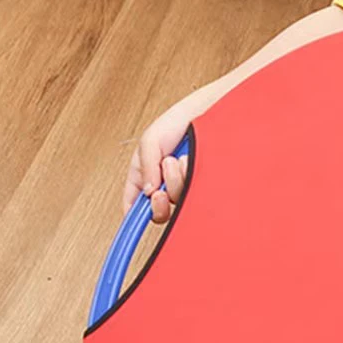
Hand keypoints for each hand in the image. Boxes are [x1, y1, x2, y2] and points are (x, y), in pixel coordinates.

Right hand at [123, 102, 193, 222]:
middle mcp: (165, 185)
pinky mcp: (202, 185)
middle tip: (162, 189)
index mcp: (146, 176)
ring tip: (180, 159)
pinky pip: (196, 193)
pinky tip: (192, 162)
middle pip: (158, 211)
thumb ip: (146, 166)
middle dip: (160, 200)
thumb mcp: (151, 140)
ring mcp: (185, 186)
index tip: (133, 227)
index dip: (133, 217)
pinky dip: (191, 177)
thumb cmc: (178, 122)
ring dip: (177, 180)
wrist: (209, 114)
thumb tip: (149, 192)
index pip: (135, 205)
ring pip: (178, 201)